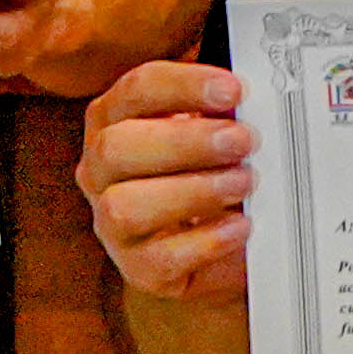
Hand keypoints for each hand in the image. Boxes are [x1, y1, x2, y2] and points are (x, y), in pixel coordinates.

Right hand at [76, 58, 254, 310]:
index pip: (136, 91)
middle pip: (117, 147)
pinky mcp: (137, 267)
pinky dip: (205, 241)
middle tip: (243, 140)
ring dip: (191, 191)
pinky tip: (239, 226)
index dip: (184, 86)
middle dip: (185, 141)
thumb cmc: (214, 175)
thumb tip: (251, 98)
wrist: (223, 247)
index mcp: (114, 120)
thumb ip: (223, 111)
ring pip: (124, 206)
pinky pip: (159, 257)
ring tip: (244, 183)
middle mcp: (101, 169)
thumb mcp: (215, 134)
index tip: (234, 89)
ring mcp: (111, 221)